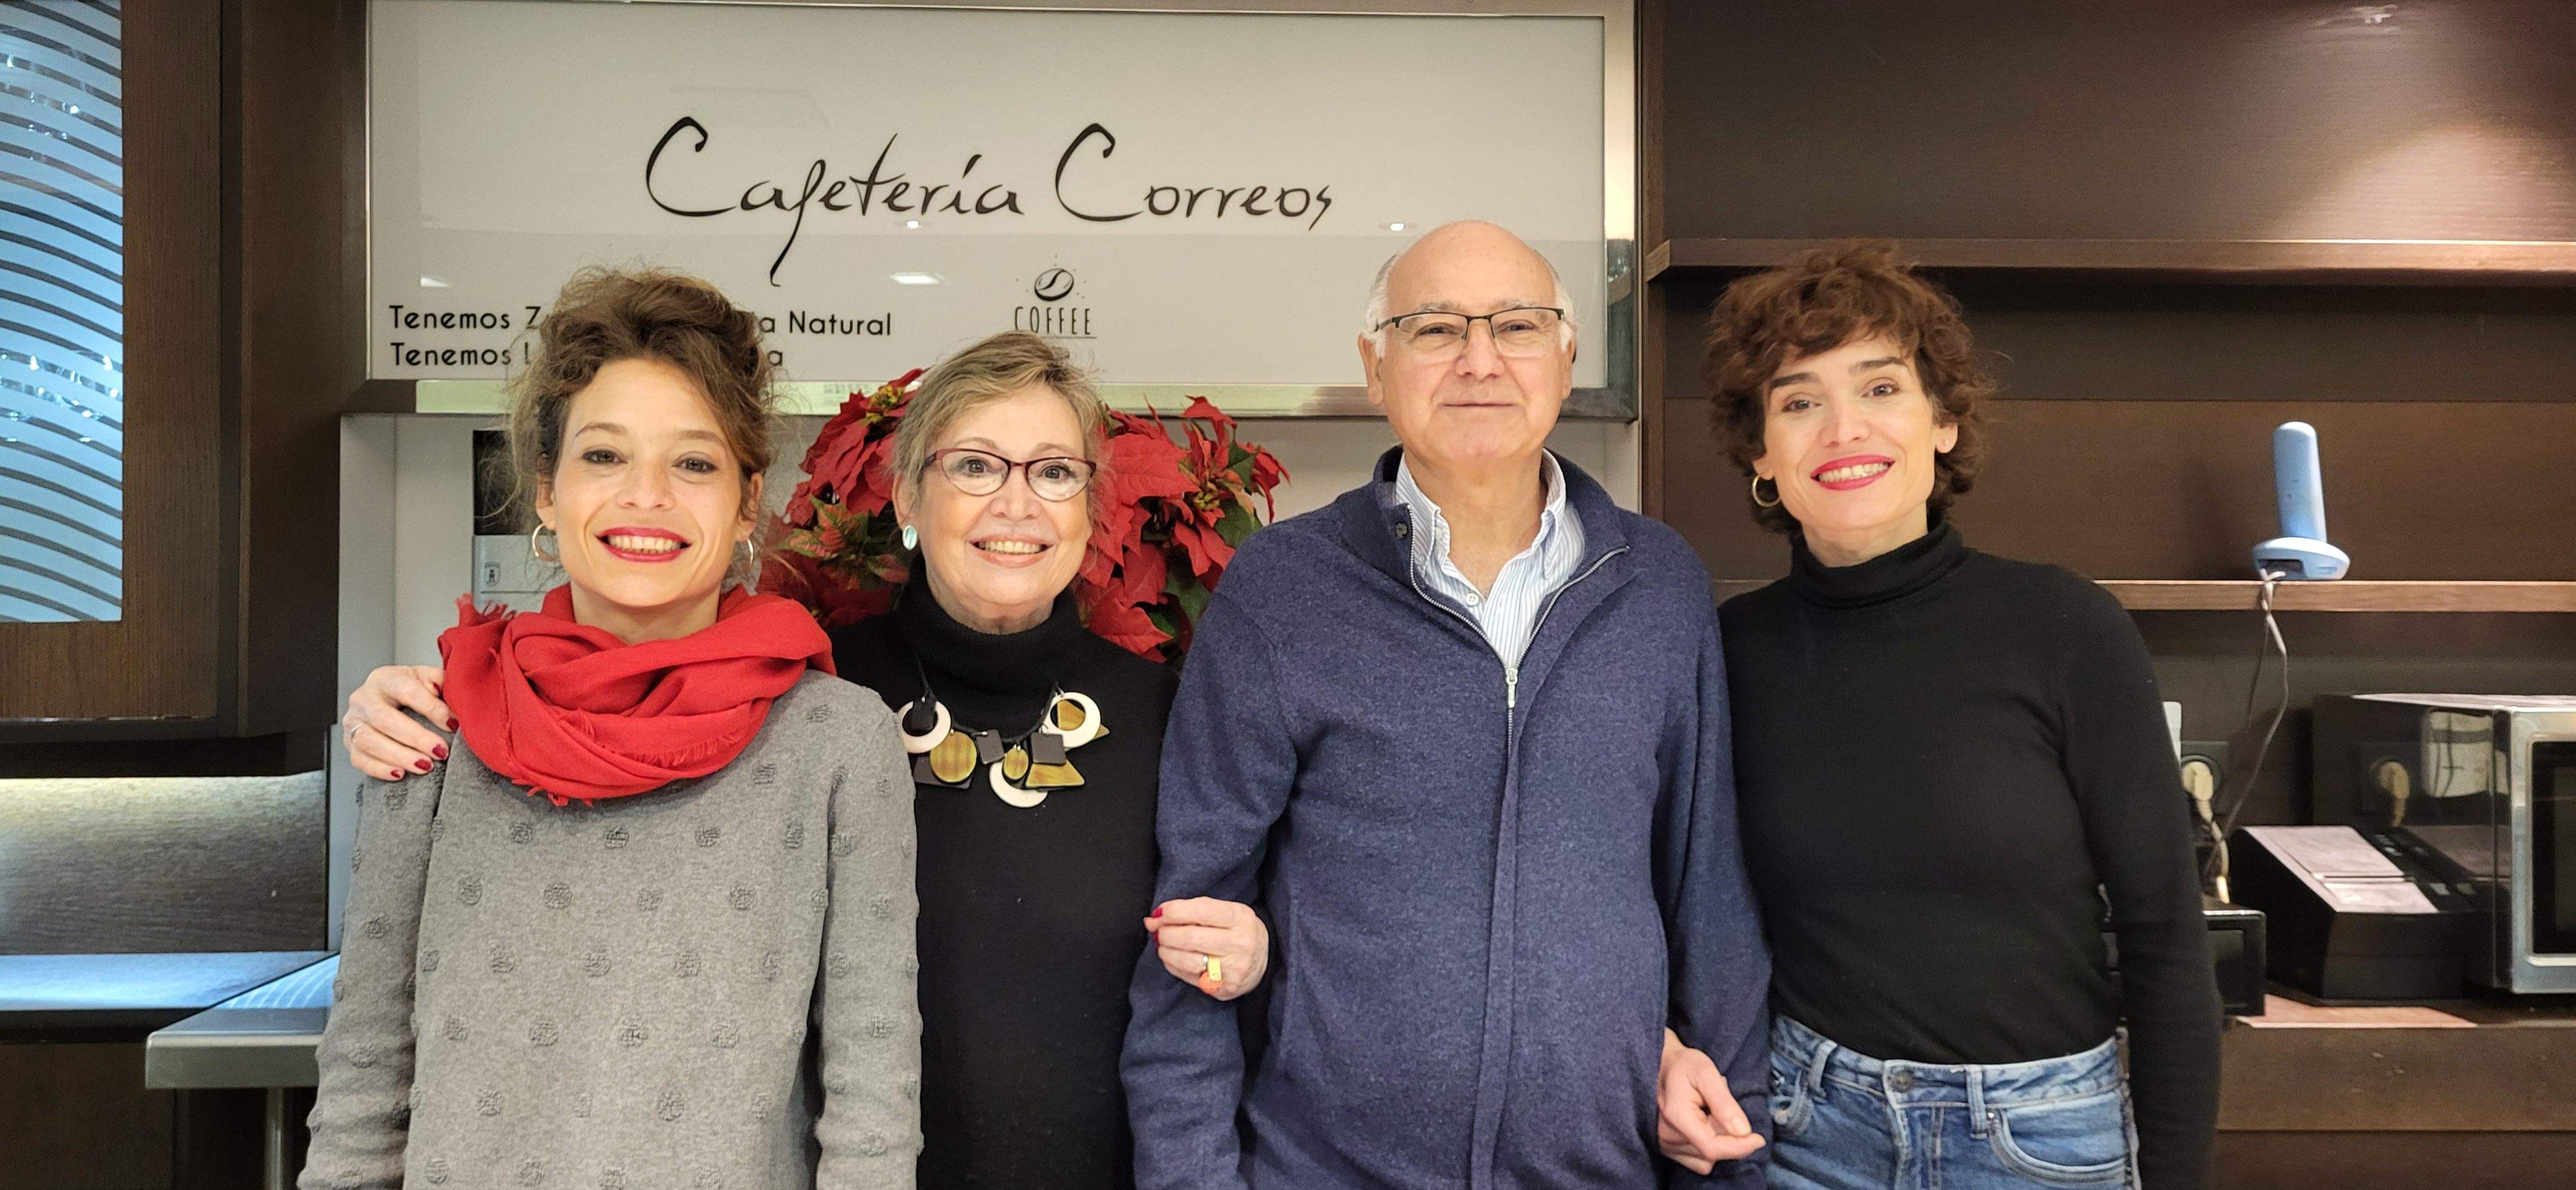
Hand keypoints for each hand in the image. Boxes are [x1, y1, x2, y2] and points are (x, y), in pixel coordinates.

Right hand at [341, 664, 451, 780]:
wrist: (388, 700)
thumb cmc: (411, 690)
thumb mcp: (427, 678)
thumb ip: (439, 681)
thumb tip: (445, 695)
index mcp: (384, 678)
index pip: (406, 690)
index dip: (431, 708)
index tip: (452, 724)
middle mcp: (363, 698)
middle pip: (385, 719)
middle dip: (416, 738)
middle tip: (440, 751)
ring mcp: (353, 721)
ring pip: (370, 741)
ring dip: (400, 756)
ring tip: (426, 765)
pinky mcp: (349, 742)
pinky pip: (359, 759)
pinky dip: (380, 769)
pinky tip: (400, 774)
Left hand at [1144, 897, 1268, 1000]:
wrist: (1264, 959)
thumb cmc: (1238, 930)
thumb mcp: (1227, 912)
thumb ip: (1194, 911)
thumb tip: (1156, 918)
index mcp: (1240, 918)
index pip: (1202, 911)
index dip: (1174, 911)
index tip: (1159, 913)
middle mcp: (1240, 944)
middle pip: (1191, 938)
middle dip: (1166, 933)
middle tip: (1157, 930)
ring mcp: (1233, 969)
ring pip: (1188, 961)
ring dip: (1166, 951)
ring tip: (1162, 945)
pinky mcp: (1224, 989)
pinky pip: (1189, 977)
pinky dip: (1173, 966)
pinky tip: (1171, 958)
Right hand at [1656, 1028, 1763, 1173]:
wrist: (1661, 1065)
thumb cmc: (1684, 1066)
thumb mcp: (1707, 1073)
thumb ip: (1724, 1103)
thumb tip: (1744, 1132)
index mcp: (1677, 1117)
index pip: (1712, 1147)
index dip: (1740, 1147)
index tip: (1759, 1139)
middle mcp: (1667, 1136)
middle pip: (1712, 1153)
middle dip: (1728, 1136)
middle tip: (1722, 1106)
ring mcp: (1665, 1145)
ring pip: (1707, 1159)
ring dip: (1718, 1141)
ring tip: (1710, 1114)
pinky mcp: (1667, 1149)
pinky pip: (1698, 1162)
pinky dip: (1709, 1148)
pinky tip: (1705, 1126)